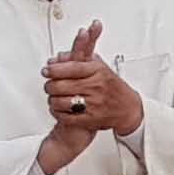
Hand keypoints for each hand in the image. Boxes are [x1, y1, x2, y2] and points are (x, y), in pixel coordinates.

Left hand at [42, 20, 143, 135]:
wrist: (128, 108)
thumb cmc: (112, 86)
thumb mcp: (100, 66)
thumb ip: (80, 56)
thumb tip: (59, 55)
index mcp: (97, 71)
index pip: (71, 68)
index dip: (55, 69)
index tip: (46, 70)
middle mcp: (95, 86)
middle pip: (61, 85)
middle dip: (49, 85)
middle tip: (49, 85)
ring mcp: (93, 103)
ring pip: (60, 102)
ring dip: (52, 100)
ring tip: (54, 97)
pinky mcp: (90, 119)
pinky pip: (66, 117)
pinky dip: (57, 113)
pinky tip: (58, 108)